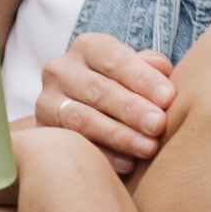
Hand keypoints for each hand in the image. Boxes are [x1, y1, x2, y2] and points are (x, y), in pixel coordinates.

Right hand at [35, 30, 177, 172]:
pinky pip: (73, 145)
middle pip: (97, 89)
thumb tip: (162, 68)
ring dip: (119, 135)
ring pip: (82, 119)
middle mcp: (61, 70)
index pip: (114, 58)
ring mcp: (46, 102)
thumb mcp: (134, 71)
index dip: (142, 78)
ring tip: (148, 147)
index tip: (168, 98)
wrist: (82, 111)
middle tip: (158, 125)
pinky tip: (129, 164)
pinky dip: (104, 156)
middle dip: (131, 108)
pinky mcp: (43, 133)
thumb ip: (149, 67)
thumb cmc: (121, 87)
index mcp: (88, 47)